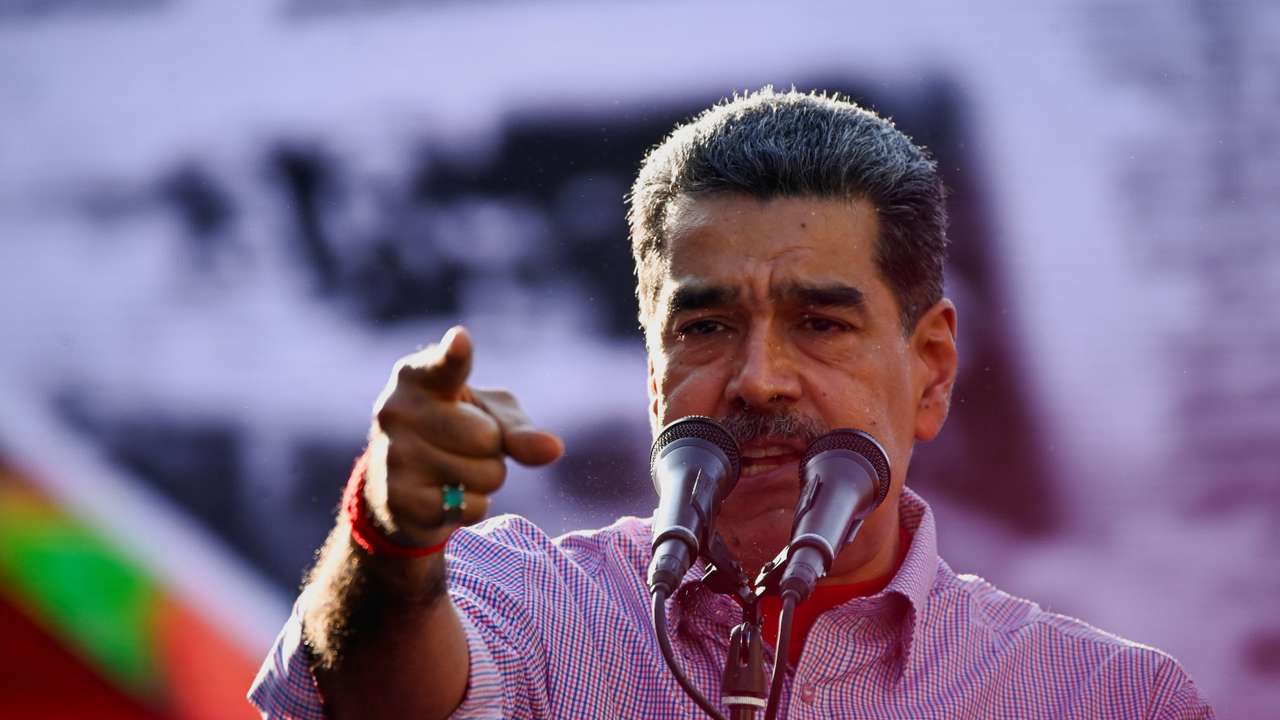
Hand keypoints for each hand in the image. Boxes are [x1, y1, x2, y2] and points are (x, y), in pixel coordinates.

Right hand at [363, 326, 563, 547]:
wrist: (401, 486)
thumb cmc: (455, 432)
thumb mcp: (491, 418)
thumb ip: (520, 430)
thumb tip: (553, 449)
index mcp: (419, 377)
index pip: (444, 365)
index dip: (455, 354)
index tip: (461, 340)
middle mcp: (397, 410)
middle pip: (486, 437)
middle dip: (491, 450)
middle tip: (462, 447)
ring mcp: (392, 455)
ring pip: (484, 476)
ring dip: (483, 481)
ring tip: (452, 471)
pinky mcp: (398, 499)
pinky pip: (471, 507)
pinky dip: (473, 507)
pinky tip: (444, 497)